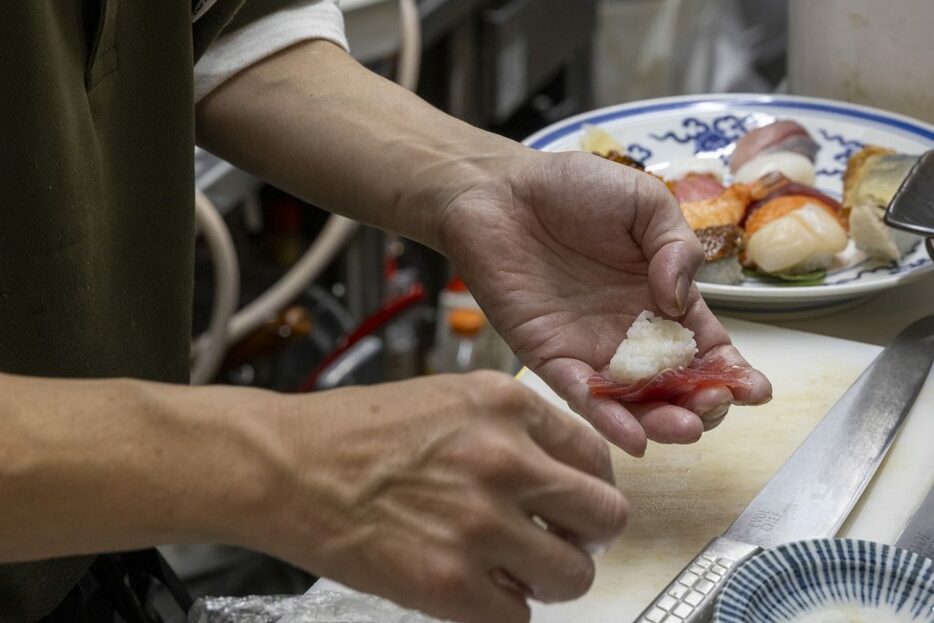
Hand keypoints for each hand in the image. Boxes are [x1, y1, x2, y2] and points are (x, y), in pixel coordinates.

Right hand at [251, 372, 626, 622]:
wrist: (285, 466)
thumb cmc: (353, 432)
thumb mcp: (448, 398)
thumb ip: (510, 428)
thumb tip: (559, 472)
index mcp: (504, 406)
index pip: (596, 454)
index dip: (592, 485)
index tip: (579, 502)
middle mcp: (504, 459)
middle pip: (605, 516)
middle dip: (588, 536)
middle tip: (563, 541)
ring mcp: (480, 524)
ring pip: (573, 575)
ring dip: (550, 579)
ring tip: (517, 571)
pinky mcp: (449, 584)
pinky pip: (518, 617)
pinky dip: (504, 609)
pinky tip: (475, 589)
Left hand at [439, 150, 771, 456]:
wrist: (501, 190)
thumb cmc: (574, 189)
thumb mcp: (644, 204)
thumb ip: (675, 249)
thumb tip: (682, 301)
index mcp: (661, 297)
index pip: (705, 346)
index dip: (732, 371)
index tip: (755, 391)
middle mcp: (631, 332)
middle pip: (676, 385)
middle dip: (702, 403)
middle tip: (713, 405)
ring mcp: (591, 349)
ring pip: (633, 402)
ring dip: (661, 422)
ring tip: (683, 429)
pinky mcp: (550, 357)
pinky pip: (581, 397)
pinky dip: (608, 420)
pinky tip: (634, 439)